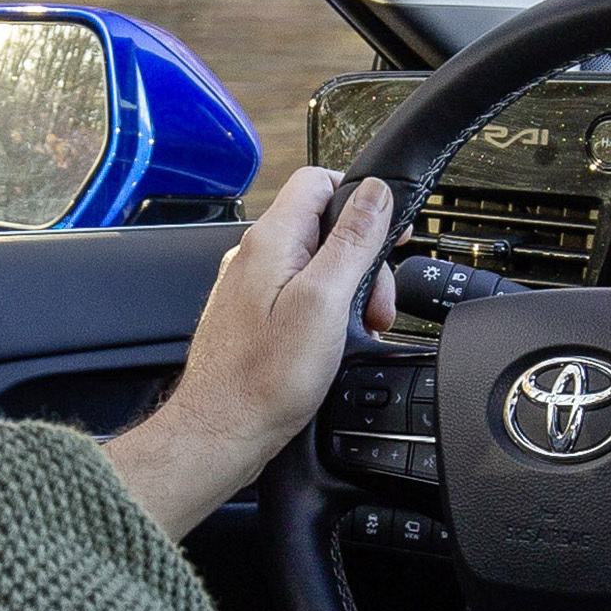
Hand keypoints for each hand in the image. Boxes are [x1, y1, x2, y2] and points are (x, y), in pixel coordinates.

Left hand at [100, 165, 400, 539]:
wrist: (223, 430)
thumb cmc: (265, 378)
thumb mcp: (325, 301)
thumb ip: (351, 241)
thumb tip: (375, 193)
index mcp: (271, 241)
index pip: (317, 180)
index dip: (360, 197)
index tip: (388, 231)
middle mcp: (255, 256)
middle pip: (323, 225)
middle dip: (362, 258)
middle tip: (377, 303)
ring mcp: (251, 285)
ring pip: (315, 262)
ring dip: (348, 288)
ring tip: (361, 327)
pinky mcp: (253, 314)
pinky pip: (300, 292)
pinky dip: (327, 309)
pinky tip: (336, 341)